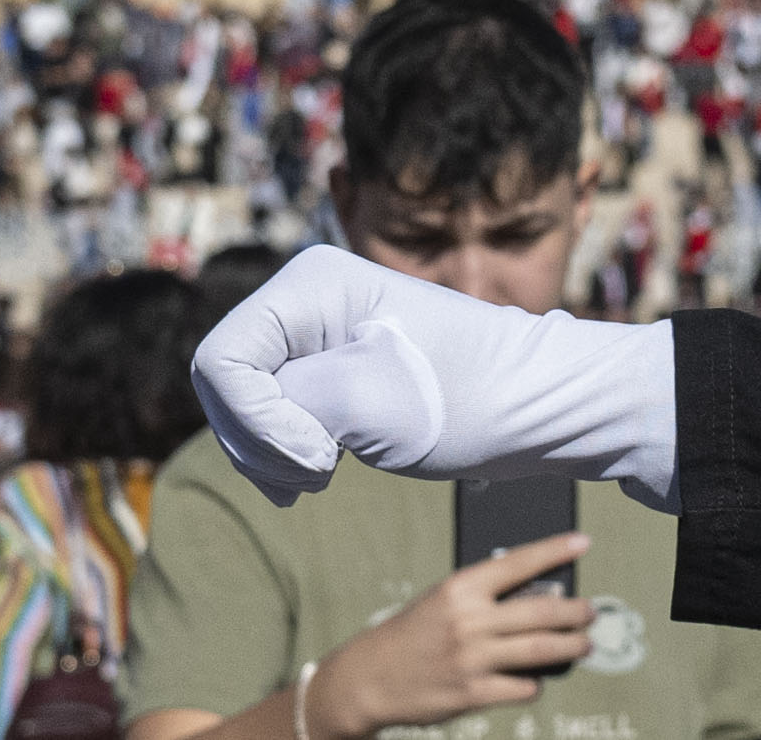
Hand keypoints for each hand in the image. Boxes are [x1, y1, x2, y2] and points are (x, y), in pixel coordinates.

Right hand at [192, 247, 680, 507]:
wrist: (539, 409)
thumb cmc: (467, 398)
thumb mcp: (363, 401)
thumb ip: (280, 399)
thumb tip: (233, 395)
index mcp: (312, 283)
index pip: (221, 362)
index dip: (252, 421)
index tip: (321, 457)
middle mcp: (308, 297)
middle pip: (225, 384)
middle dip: (259, 441)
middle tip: (322, 474)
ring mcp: (317, 333)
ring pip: (244, 406)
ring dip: (272, 453)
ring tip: (327, 475)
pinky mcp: (329, 370)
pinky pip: (273, 415)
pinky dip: (284, 453)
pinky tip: (316, 476)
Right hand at [301, 533, 592, 739]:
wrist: (369, 678)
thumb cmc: (414, 632)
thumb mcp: (444, 600)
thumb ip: (485, 596)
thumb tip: (540, 593)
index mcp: (461, 588)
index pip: (519, 562)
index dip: (555, 550)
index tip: (582, 543)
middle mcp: (469, 621)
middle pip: (542, 610)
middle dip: (576, 611)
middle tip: (590, 611)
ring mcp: (472, 659)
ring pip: (541, 650)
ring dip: (571, 646)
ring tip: (584, 644)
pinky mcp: (471, 693)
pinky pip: (521, 687)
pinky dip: (535, 683)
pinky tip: (536, 679)